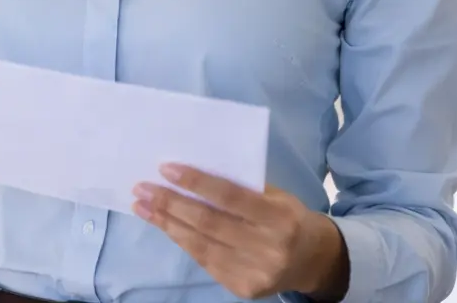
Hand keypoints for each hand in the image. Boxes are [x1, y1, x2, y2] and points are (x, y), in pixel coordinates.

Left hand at [133, 165, 349, 301]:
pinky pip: (204, 260)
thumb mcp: (276, 197)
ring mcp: (255, 273)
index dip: (196, 183)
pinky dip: (181, 240)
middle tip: (142, 187)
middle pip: (209, 223)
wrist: (314, 262)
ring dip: (166, 223)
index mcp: (280, 218)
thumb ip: (242, 186)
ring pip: (200, 244)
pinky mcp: (243, 289)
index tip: (165, 168)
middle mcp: (269, 248)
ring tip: (142, 205)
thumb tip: (192, 171)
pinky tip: (163, 225)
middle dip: (170, 203)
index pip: (230, 197)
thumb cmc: (288, 218)